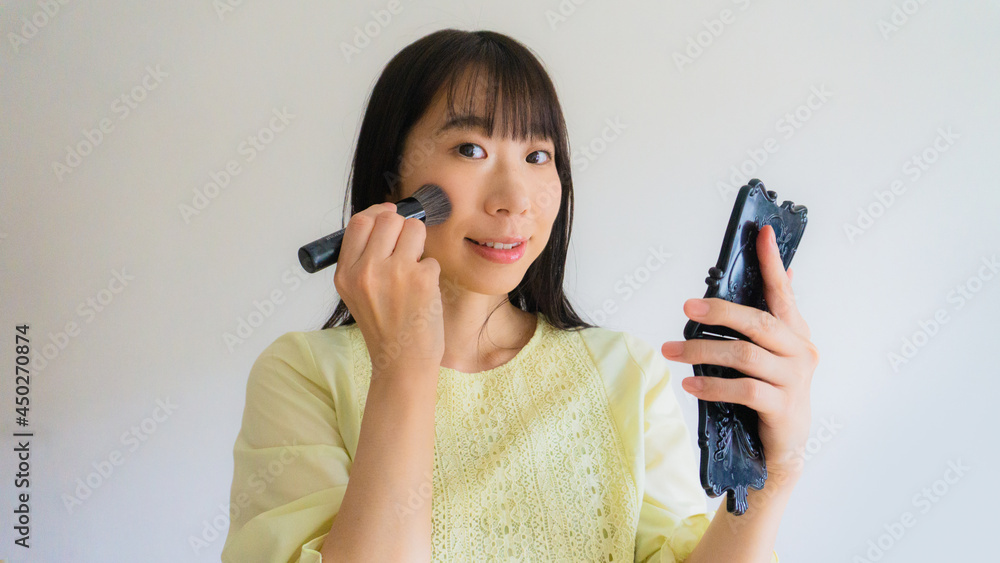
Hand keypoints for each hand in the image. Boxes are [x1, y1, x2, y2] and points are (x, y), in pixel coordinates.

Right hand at [333, 202, 444, 377]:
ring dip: (419, 245)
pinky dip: (431, 273)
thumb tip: (386, 217)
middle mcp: (366, 271)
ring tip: (414, 270)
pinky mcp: (422, 280)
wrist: (401, 363)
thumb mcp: (357, 293)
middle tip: (406, 248)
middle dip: (402, 228)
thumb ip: (363, 258)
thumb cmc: (384, 328)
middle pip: (389, 219)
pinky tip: (423, 295)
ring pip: (414, 229)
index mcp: (345, 274)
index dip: (378, 213)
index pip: (359, 222)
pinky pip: (432, 258)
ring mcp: (395, 273)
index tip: (390, 216)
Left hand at [661, 225, 818, 478]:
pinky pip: (744, 390)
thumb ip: (769, 320)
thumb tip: (782, 275)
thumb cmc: (772, 394)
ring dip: (702, 351)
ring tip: (672, 351)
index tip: (760, 234)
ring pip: (744, 356)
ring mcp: (794, 380)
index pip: (782, 292)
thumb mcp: (772, 356)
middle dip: (720, 312)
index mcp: (795, 333)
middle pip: (758, 323)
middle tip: (686, 308)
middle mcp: (800, 352)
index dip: (771, 262)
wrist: (783, 449)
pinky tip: (691, 385)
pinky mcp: (783, 407)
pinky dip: (713, 386)